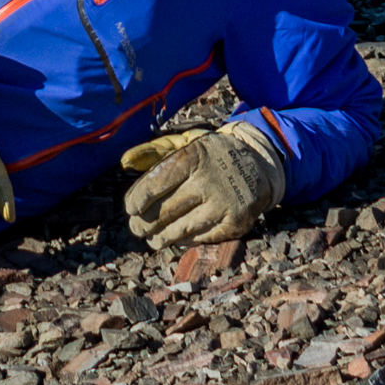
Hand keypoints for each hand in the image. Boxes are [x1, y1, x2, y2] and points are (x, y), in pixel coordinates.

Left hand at [120, 122, 284, 249]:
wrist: (259, 163)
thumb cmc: (212, 154)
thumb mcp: (186, 144)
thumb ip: (154, 152)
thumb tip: (124, 162)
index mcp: (195, 156)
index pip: (159, 181)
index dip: (140, 198)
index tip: (130, 208)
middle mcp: (210, 180)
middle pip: (168, 209)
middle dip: (146, 223)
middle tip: (136, 228)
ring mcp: (224, 203)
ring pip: (183, 228)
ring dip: (162, 237)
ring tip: (151, 240)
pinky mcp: (236, 222)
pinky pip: (203, 237)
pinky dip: (186, 241)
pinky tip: (175, 239)